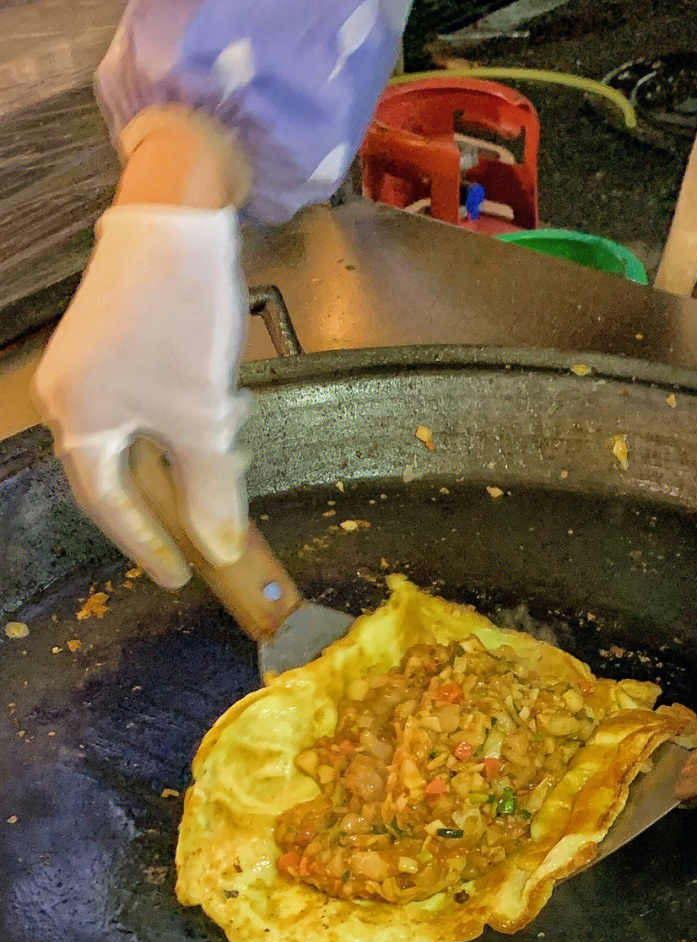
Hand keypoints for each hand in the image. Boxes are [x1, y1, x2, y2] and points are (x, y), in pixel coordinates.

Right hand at [34, 204, 248, 587]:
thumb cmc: (181, 319)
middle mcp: (71, 396)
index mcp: (78, 419)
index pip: (108, 506)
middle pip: (124, 474)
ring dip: (191, 451)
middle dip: (178, 495)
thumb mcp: (203, 418)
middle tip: (216, 522)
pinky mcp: (116, 343)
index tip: (181, 577)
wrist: (179, 214)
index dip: (147, 545)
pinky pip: (150, 404)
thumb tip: (218, 548)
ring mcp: (90, 366)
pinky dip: (186, 418)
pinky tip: (223, 401)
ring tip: (231, 441)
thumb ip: (211, 489)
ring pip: (145, 437)